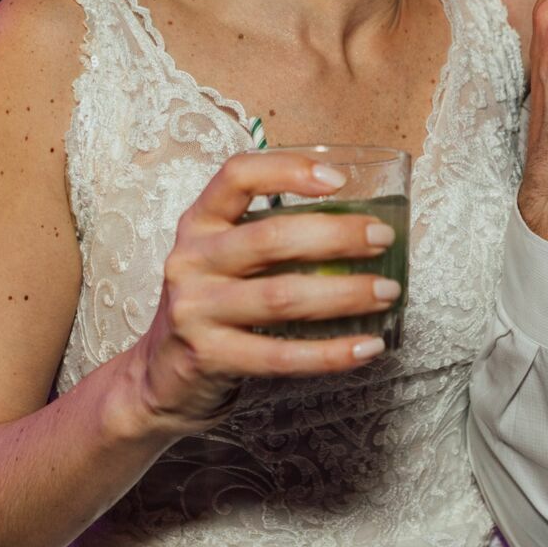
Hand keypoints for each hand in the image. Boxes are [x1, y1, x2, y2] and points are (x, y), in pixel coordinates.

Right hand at [117, 152, 397, 437]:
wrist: (160, 377)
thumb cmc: (213, 306)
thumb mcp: (224, 258)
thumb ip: (270, 236)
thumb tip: (360, 224)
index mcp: (199, 223)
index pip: (237, 176)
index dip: (288, 170)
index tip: (339, 180)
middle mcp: (192, 260)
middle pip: (270, 238)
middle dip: (337, 236)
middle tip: (382, 239)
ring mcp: (196, 310)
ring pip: (281, 297)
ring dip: (345, 294)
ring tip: (387, 292)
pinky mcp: (210, 357)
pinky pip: (282, 356)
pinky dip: (332, 352)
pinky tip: (367, 346)